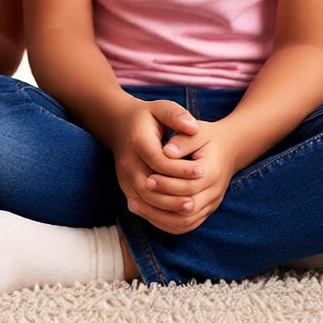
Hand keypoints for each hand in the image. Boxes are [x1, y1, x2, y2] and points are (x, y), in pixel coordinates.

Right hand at [110, 99, 204, 222]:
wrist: (120, 125)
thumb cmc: (147, 117)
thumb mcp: (161, 108)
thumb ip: (177, 115)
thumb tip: (193, 127)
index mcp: (137, 141)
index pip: (159, 161)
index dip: (182, 169)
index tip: (202, 171)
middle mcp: (127, 162)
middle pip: (148, 188)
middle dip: (174, 196)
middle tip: (197, 199)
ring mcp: (124, 177)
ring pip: (145, 201)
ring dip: (167, 209)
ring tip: (191, 207)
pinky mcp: (126, 187)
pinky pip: (142, 208)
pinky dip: (159, 214)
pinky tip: (179, 213)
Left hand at [131, 120, 238, 233]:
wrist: (228, 148)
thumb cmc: (206, 136)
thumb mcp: (196, 131)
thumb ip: (183, 140)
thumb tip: (167, 151)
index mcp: (212, 172)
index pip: (189, 186)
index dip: (167, 184)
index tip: (147, 179)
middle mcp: (214, 193)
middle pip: (187, 209)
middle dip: (159, 205)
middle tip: (134, 198)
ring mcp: (211, 204)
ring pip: (186, 222)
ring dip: (159, 217)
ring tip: (133, 206)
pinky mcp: (205, 210)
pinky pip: (186, 224)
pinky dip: (165, 222)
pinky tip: (145, 212)